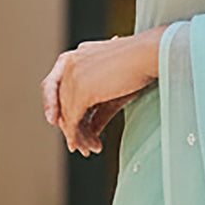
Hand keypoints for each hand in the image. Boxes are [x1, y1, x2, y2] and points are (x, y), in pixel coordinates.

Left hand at [41, 26, 167, 155]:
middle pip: (60, 102)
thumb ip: (97, 107)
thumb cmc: (139, 66)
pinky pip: (74, 118)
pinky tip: (92, 145)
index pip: (54, 85)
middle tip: (80, 147)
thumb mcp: (113, 89)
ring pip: (67, 113)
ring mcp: (73, 76)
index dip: (54, 106)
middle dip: (70, 127)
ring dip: (77, 136)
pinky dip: (79, 136)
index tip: (61, 126)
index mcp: (75, 56)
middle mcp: (69, 63)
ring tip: (89, 150)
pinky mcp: (82, 89)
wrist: (150, 54)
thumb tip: (90, 129)